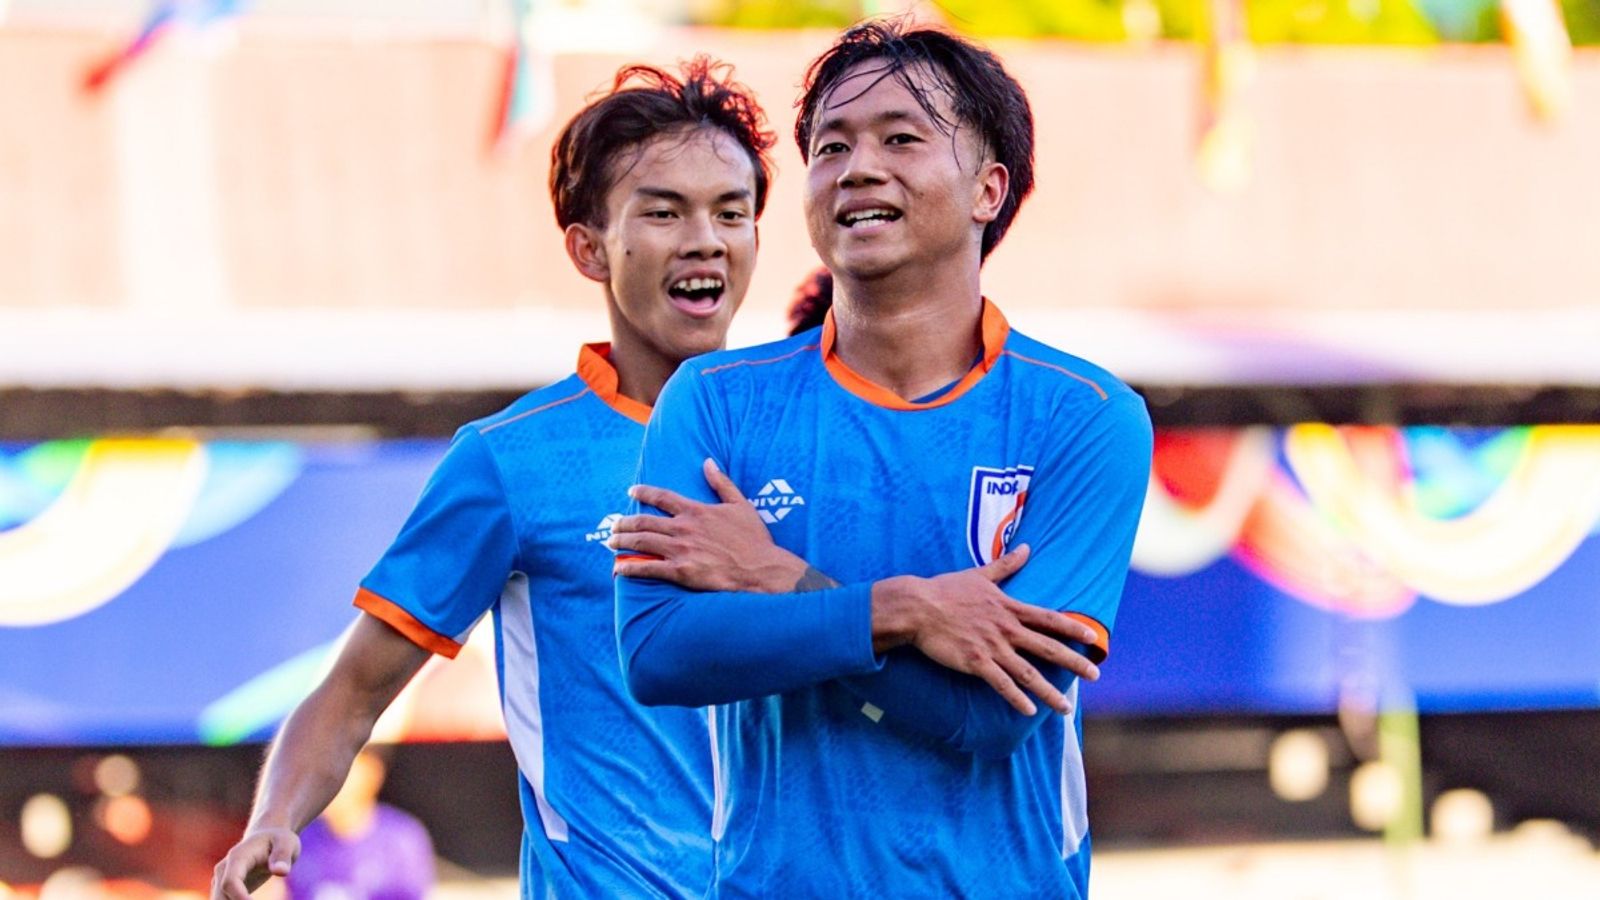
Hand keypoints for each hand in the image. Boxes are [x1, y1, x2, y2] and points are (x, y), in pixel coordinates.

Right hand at [212, 827, 299, 898]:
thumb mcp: (287, 842)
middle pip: (221, 898)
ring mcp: (220, 881)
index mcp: (237, 857)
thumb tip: (281, 872)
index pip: (230, 882)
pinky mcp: (224, 891)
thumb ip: (283, 855)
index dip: (239, 899)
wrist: (266, 837)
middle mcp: (223, 870)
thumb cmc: (278, 839)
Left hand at [612, 458, 808, 592]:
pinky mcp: (681, 571)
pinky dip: (630, 567)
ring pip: (641, 542)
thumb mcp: (740, 505)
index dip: (644, 493)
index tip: (631, 492)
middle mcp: (684, 528)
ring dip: (622, 541)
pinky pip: (648, 568)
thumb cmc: (754, 539)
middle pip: (644, 522)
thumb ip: (721, 483)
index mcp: (696, 511)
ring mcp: (680, 550)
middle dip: (624, 522)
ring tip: (611, 542)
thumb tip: (708, 462)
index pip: (662, 497)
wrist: (761, 568)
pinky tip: (618, 568)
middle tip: (613, 524)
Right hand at [871, 545, 1101, 715]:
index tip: (1092, 637)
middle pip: (1047, 648)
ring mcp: (992, 647)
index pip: (1048, 619)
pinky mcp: (975, 662)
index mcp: (1009, 608)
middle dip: (1074, 663)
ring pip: (1028, 674)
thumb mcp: (980, 574)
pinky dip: (1016, 698)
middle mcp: (1006, 629)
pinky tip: (1029, 711)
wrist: (918, 607)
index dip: (1072, 628)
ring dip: (1049, 692)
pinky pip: (1001, 684)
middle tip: (1095, 675)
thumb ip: (1006, 565)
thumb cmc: (946, 589)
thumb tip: (1027, 547)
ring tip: (1066, 708)